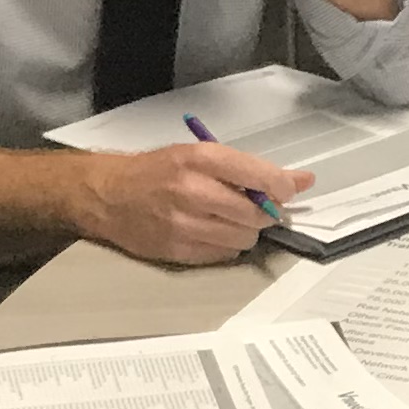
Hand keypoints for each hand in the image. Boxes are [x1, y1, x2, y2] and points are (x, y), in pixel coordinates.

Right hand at [58, 144, 313, 266]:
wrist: (108, 195)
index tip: (290, 189)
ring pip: (245, 237)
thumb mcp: (196, 154)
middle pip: (257, 213)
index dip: (283, 186)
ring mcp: (185, 223)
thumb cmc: (156, 171)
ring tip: (229, 219)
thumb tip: (300, 182)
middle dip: (266, 212)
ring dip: (246, 231)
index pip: (259, 175)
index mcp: (199, 158)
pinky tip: (212, 232)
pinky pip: (225, 254)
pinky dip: (227, 245)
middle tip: (258, 207)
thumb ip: (246, 168)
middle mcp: (193, 190)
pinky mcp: (179, 249)